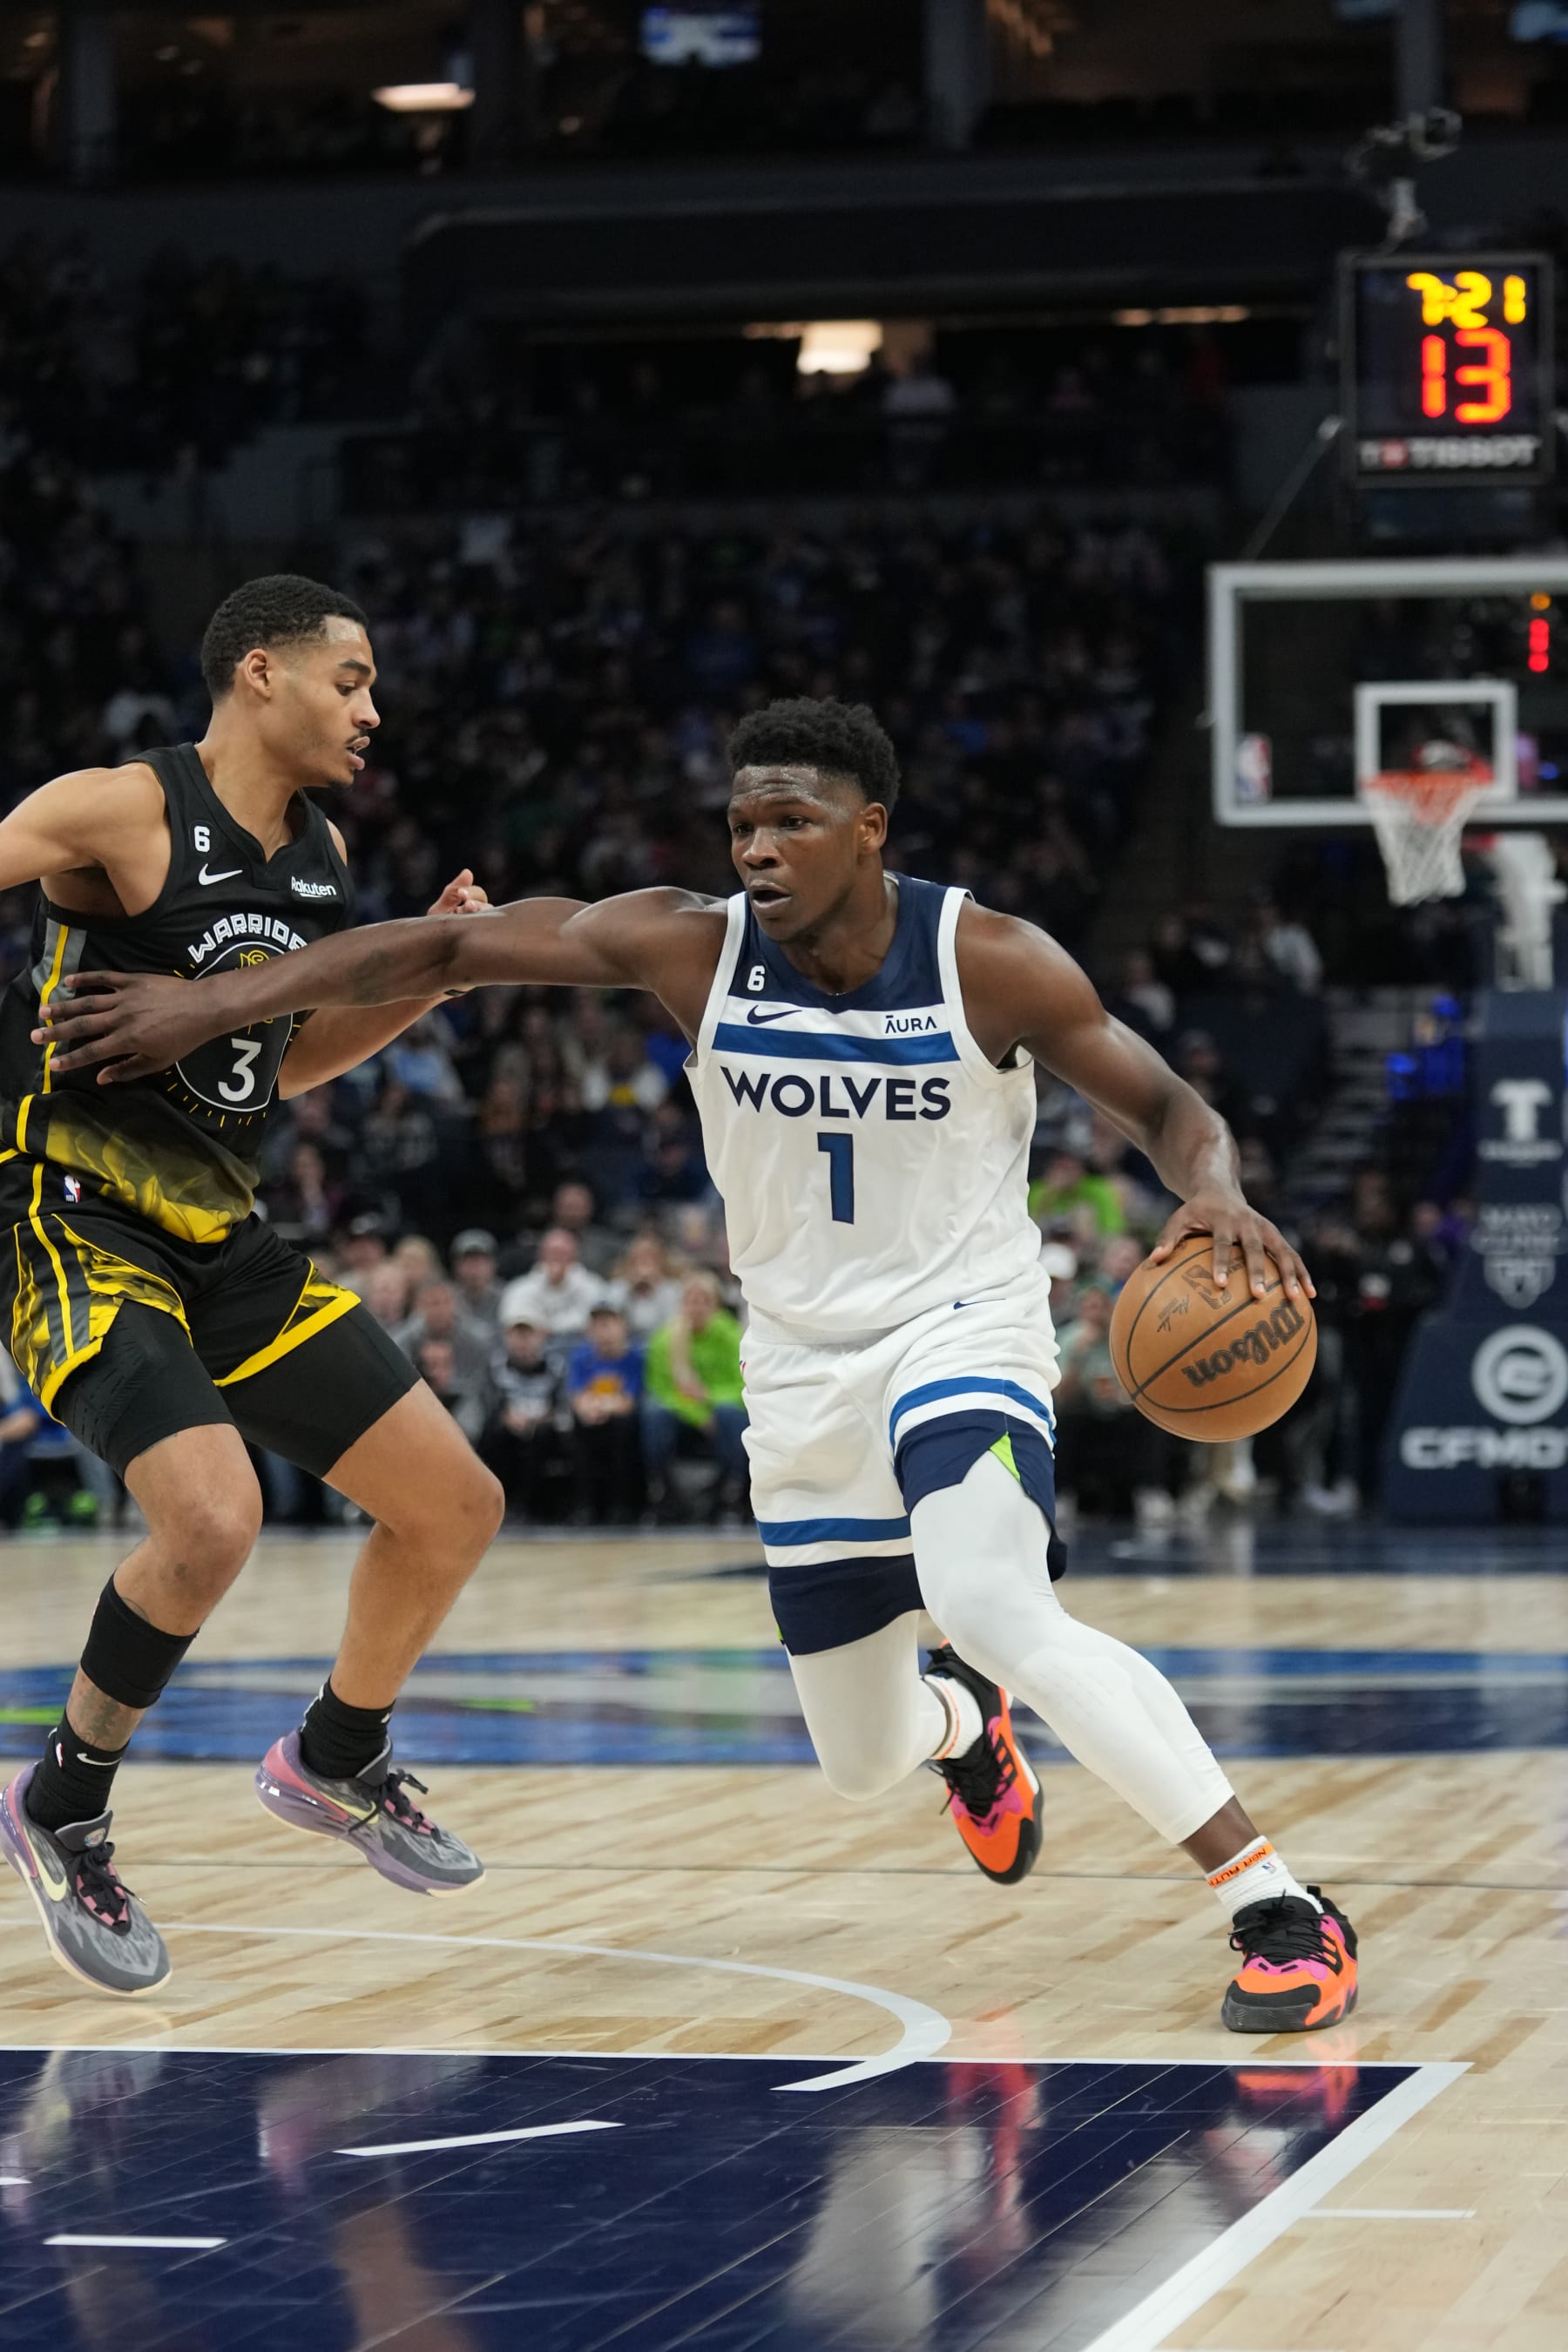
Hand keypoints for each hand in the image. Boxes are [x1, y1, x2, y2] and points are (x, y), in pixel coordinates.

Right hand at [32, 970, 219, 1084]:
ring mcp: (125, 997)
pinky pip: (104, 978)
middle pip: (82, 1026)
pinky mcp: (132, 980)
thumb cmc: (183, 1038)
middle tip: (35, 1036)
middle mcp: (121, 1018)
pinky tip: (68, 981)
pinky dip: (86, 978)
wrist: (203, 1008)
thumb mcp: (159, 1061)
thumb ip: (128, 1069)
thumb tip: (101, 1078)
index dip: (70, 1059)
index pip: (92, 1051)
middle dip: (56, 1032)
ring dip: (64, 1007)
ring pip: (88, 1002)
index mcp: (128, 1040)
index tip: (52, 1064)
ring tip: (43, 1011)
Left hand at [427, 870, 487, 993]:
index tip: (460, 894)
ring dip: (482, 915)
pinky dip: (484, 932)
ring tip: (466, 915)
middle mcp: (481, 923)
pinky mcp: (487, 953)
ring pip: (493, 921)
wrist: (428, 969)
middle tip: (464, 905)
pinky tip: (473, 931)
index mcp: (470, 911)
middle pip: (488, 906)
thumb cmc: (433, 939)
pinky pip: (492, 939)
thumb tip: (468, 871)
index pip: (478, 896)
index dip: (471, 892)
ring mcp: (486, 938)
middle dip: (476, 903)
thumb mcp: (439, 913)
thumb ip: (451, 893)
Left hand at [1148, 1188, 1313, 1300]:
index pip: (1221, 1244)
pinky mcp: (1277, 1236)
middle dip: (1258, 1272)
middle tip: (1258, 1296)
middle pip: (1255, 1249)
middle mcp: (1249, 1224)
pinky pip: (1292, 1256)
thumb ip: (1168, 1238)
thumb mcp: (1179, 1218)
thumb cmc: (1197, 1211)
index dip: (1221, 1263)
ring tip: (1298, 1299)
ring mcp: (1266, 1229)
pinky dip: (1302, 1273)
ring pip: (1282, 1251)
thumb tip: (1153, 1260)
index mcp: (1224, 1220)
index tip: (1221, 1284)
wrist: (1221, 1189)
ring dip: (1291, 1274)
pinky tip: (1310, 1296)